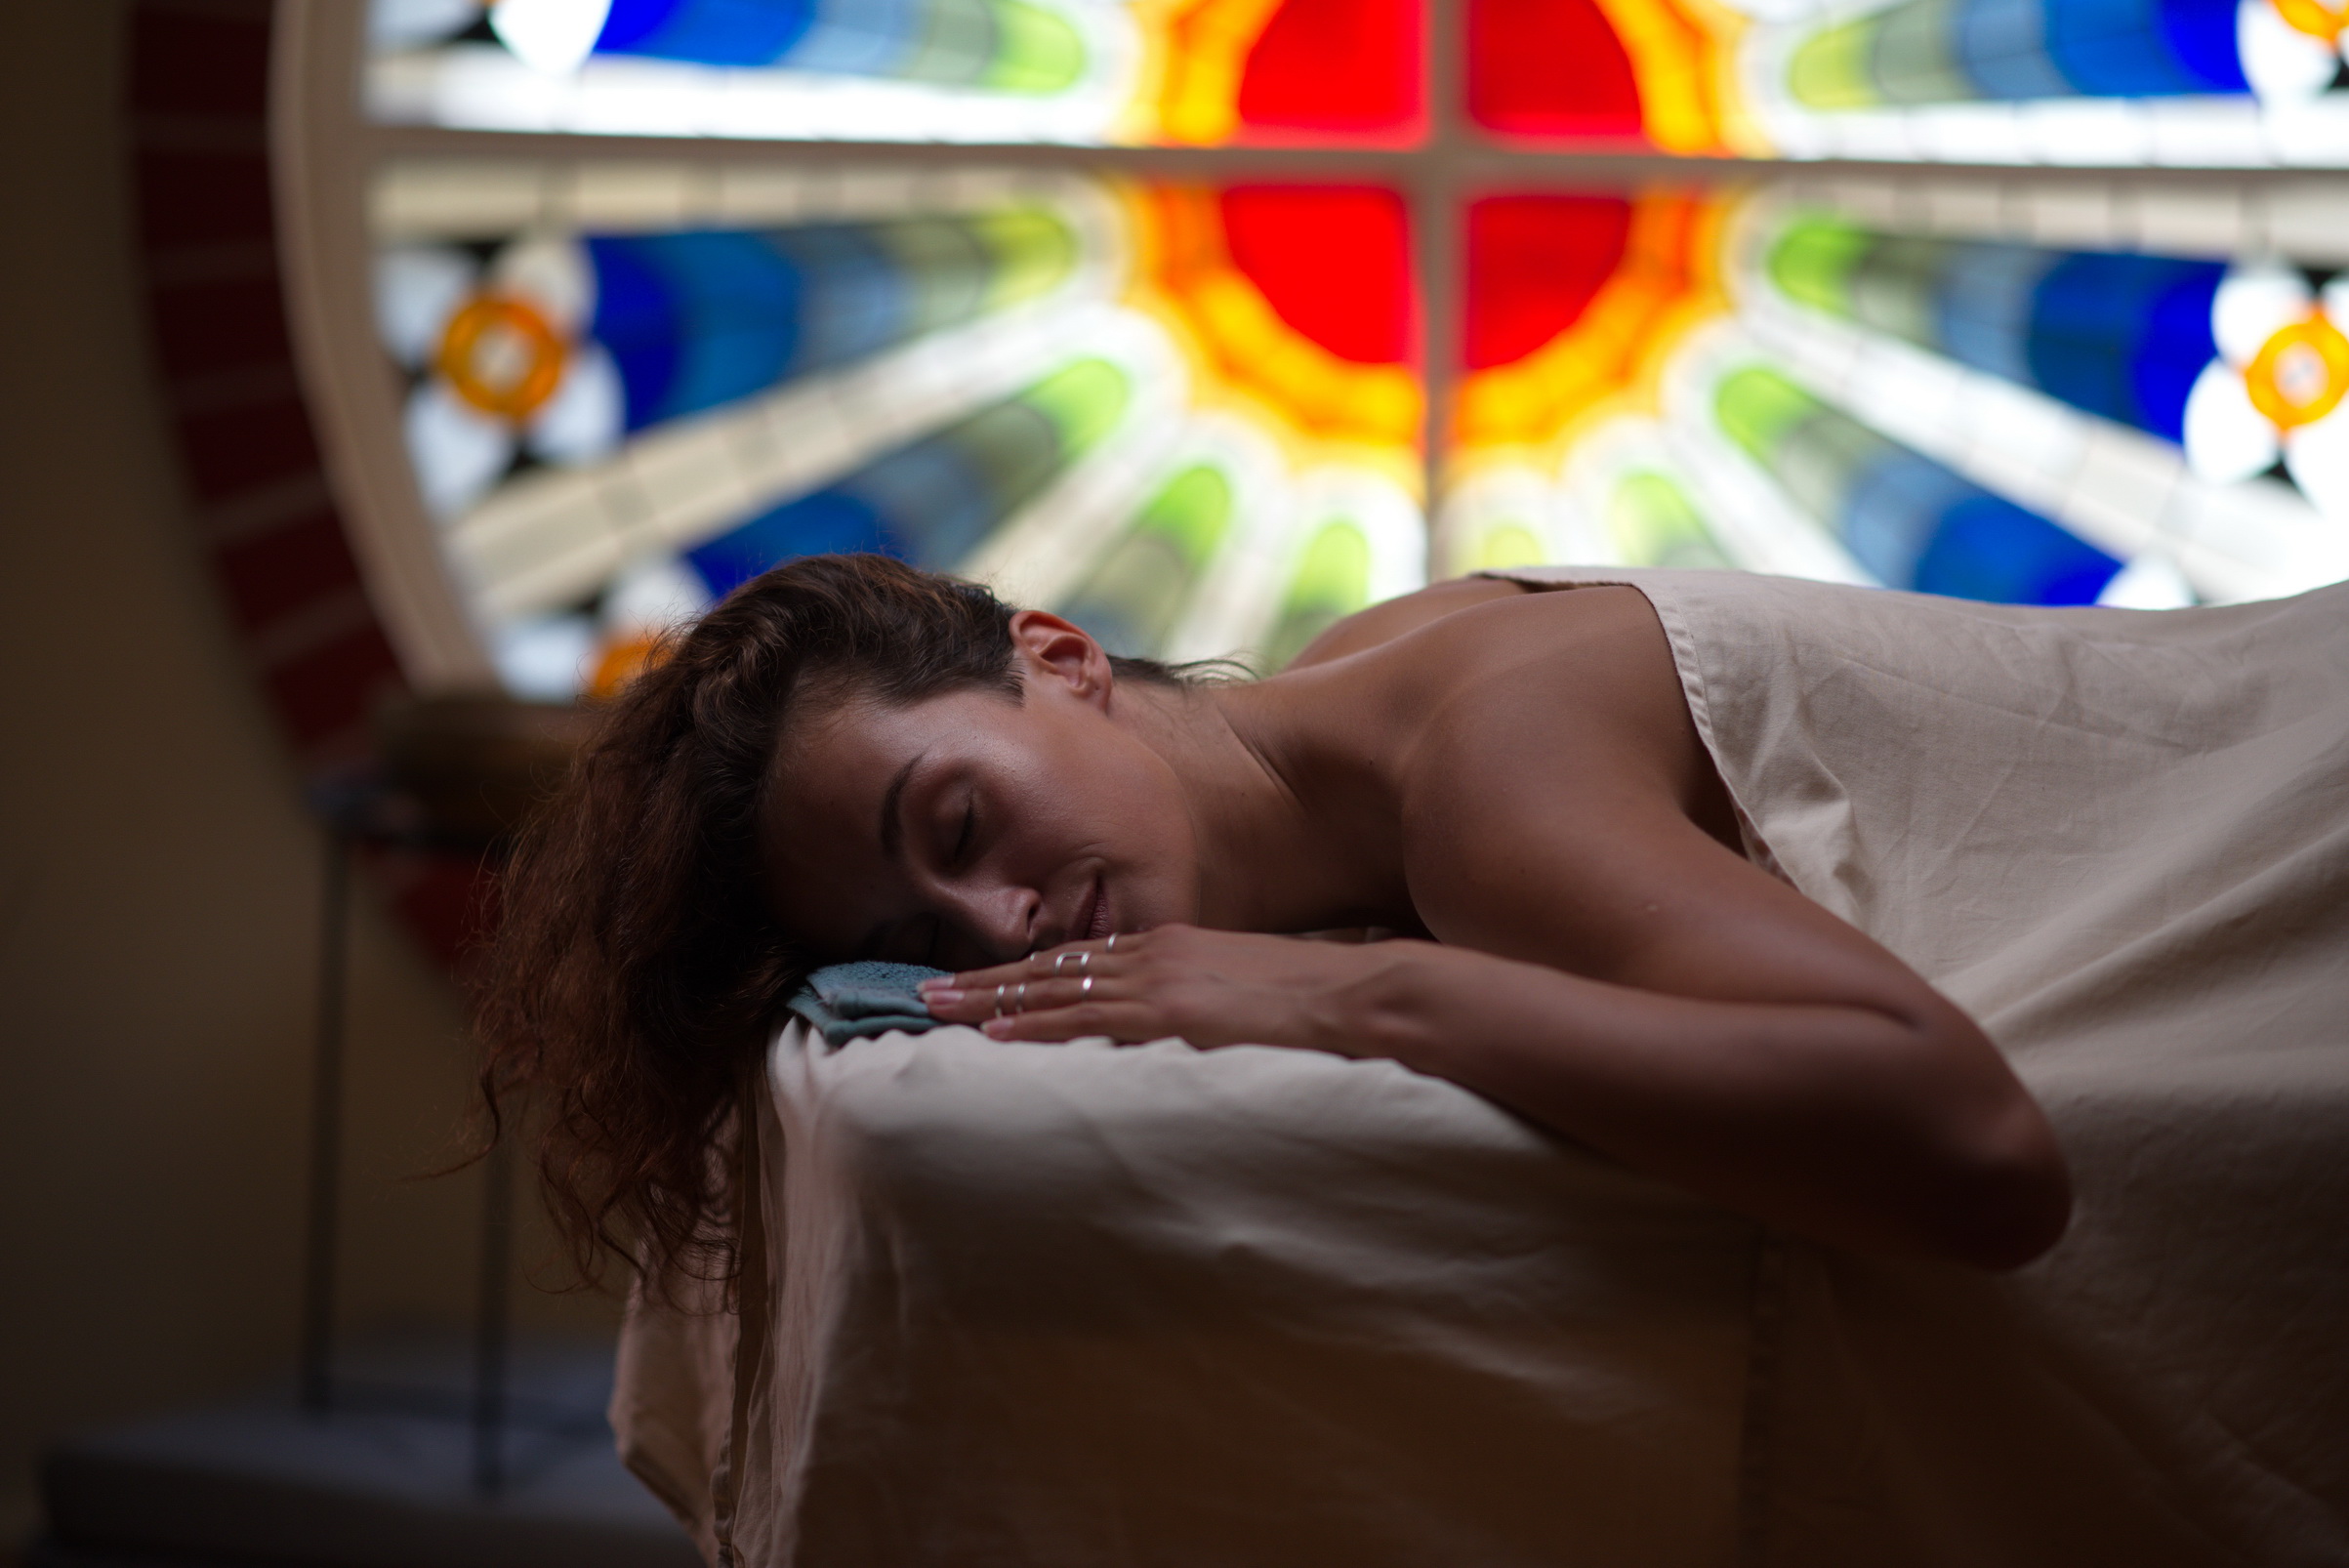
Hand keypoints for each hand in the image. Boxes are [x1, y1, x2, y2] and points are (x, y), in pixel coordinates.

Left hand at [918, 925, 1401, 1052]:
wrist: (1366, 996)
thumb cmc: (1324, 1003)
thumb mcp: (1253, 995)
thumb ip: (1210, 1008)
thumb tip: (1190, 1035)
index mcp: (1176, 947)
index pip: (1084, 956)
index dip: (1028, 968)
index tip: (984, 979)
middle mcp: (1157, 953)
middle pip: (1052, 963)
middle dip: (987, 976)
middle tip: (929, 989)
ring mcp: (1160, 979)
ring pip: (1052, 985)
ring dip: (990, 996)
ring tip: (934, 1006)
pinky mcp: (1169, 1012)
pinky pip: (1086, 1017)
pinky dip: (1035, 1022)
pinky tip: (994, 1032)